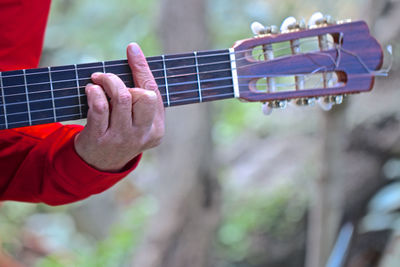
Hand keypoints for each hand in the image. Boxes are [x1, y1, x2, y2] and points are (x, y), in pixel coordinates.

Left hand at [74, 43, 164, 171]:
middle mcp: (142, 134)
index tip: (131, 49)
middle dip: (124, 81)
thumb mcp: (138, 121)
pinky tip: (91, 89)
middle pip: (144, 96)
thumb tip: (134, 55)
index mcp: (156, 128)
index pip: (154, 92)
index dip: (142, 68)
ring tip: (97, 81)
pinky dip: (94, 92)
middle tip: (108, 79)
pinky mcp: (100, 139)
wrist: (100, 164)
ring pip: (122, 98)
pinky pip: (100, 107)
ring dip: (107, 82)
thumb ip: (140, 97)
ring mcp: (122, 138)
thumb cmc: (120, 133)